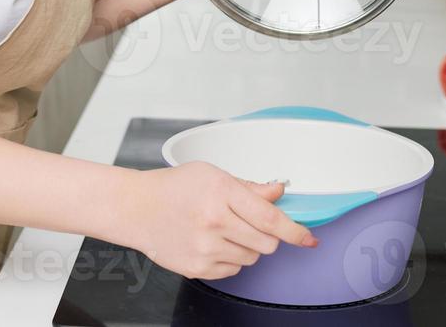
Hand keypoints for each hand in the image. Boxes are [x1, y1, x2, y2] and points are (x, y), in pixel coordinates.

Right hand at [117, 161, 317, 279]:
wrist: (136, 209)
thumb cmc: (173, 188)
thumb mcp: (212, 174)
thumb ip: (249, 187)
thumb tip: (278, 191)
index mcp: (221, 193)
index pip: (270, 217)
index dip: (295, 231)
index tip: (309, 238)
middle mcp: (214, 222)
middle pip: (267, 242)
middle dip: (268, 235)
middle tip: (250, 223)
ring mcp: (206, 248)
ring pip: (252, 257)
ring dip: (248, 246)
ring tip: (224, 230)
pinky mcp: (198, 268)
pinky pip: (234, 270)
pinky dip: (232, 258)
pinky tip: (214, 242)